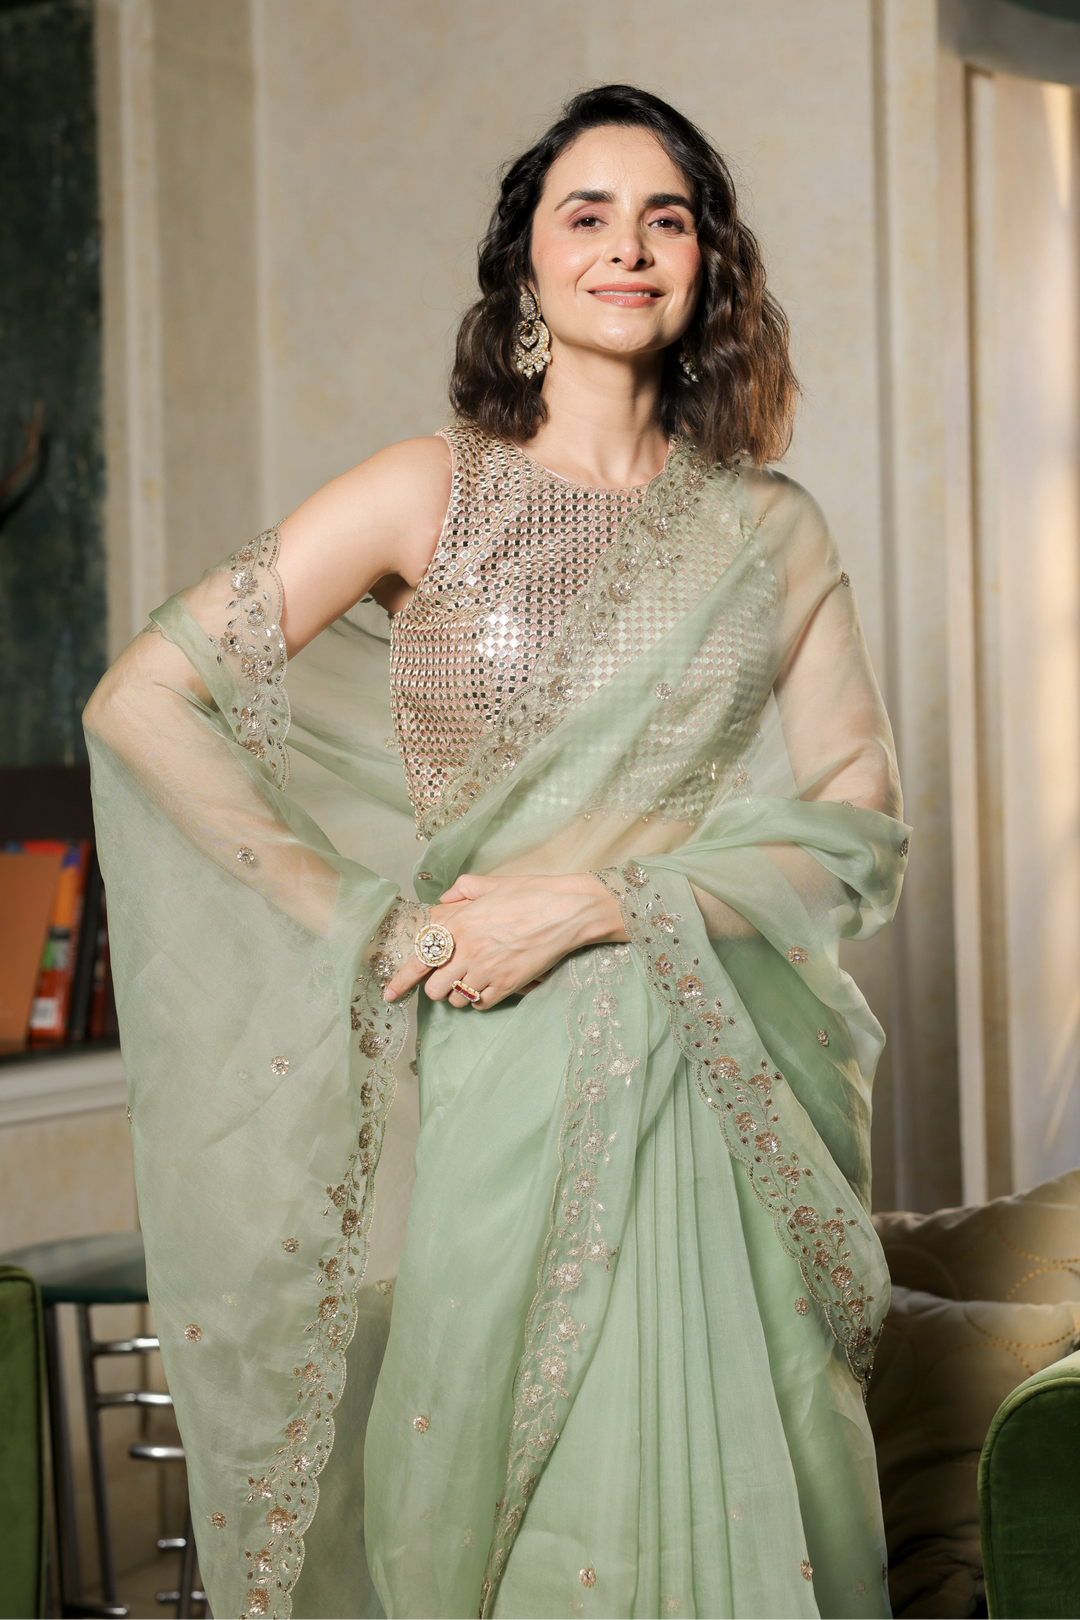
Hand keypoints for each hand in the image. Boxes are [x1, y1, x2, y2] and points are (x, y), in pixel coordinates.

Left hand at [383, 872, 627, 1009]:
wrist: (566, 910)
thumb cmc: (530, 893)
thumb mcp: (491, 883)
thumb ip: (461, 891)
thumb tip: (445, 901)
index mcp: (460, 923)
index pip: (420, 956)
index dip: (401, 979)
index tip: (389, 994)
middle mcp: (468, 949)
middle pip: (433, 987)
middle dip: (437, 984)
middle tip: (449, 975)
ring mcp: (487, 970)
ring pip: (455, 998)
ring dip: (458, 992)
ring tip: (472, 978)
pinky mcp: (507, 984)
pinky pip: (480, 1004)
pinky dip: (479, 998)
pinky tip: (488, 985)